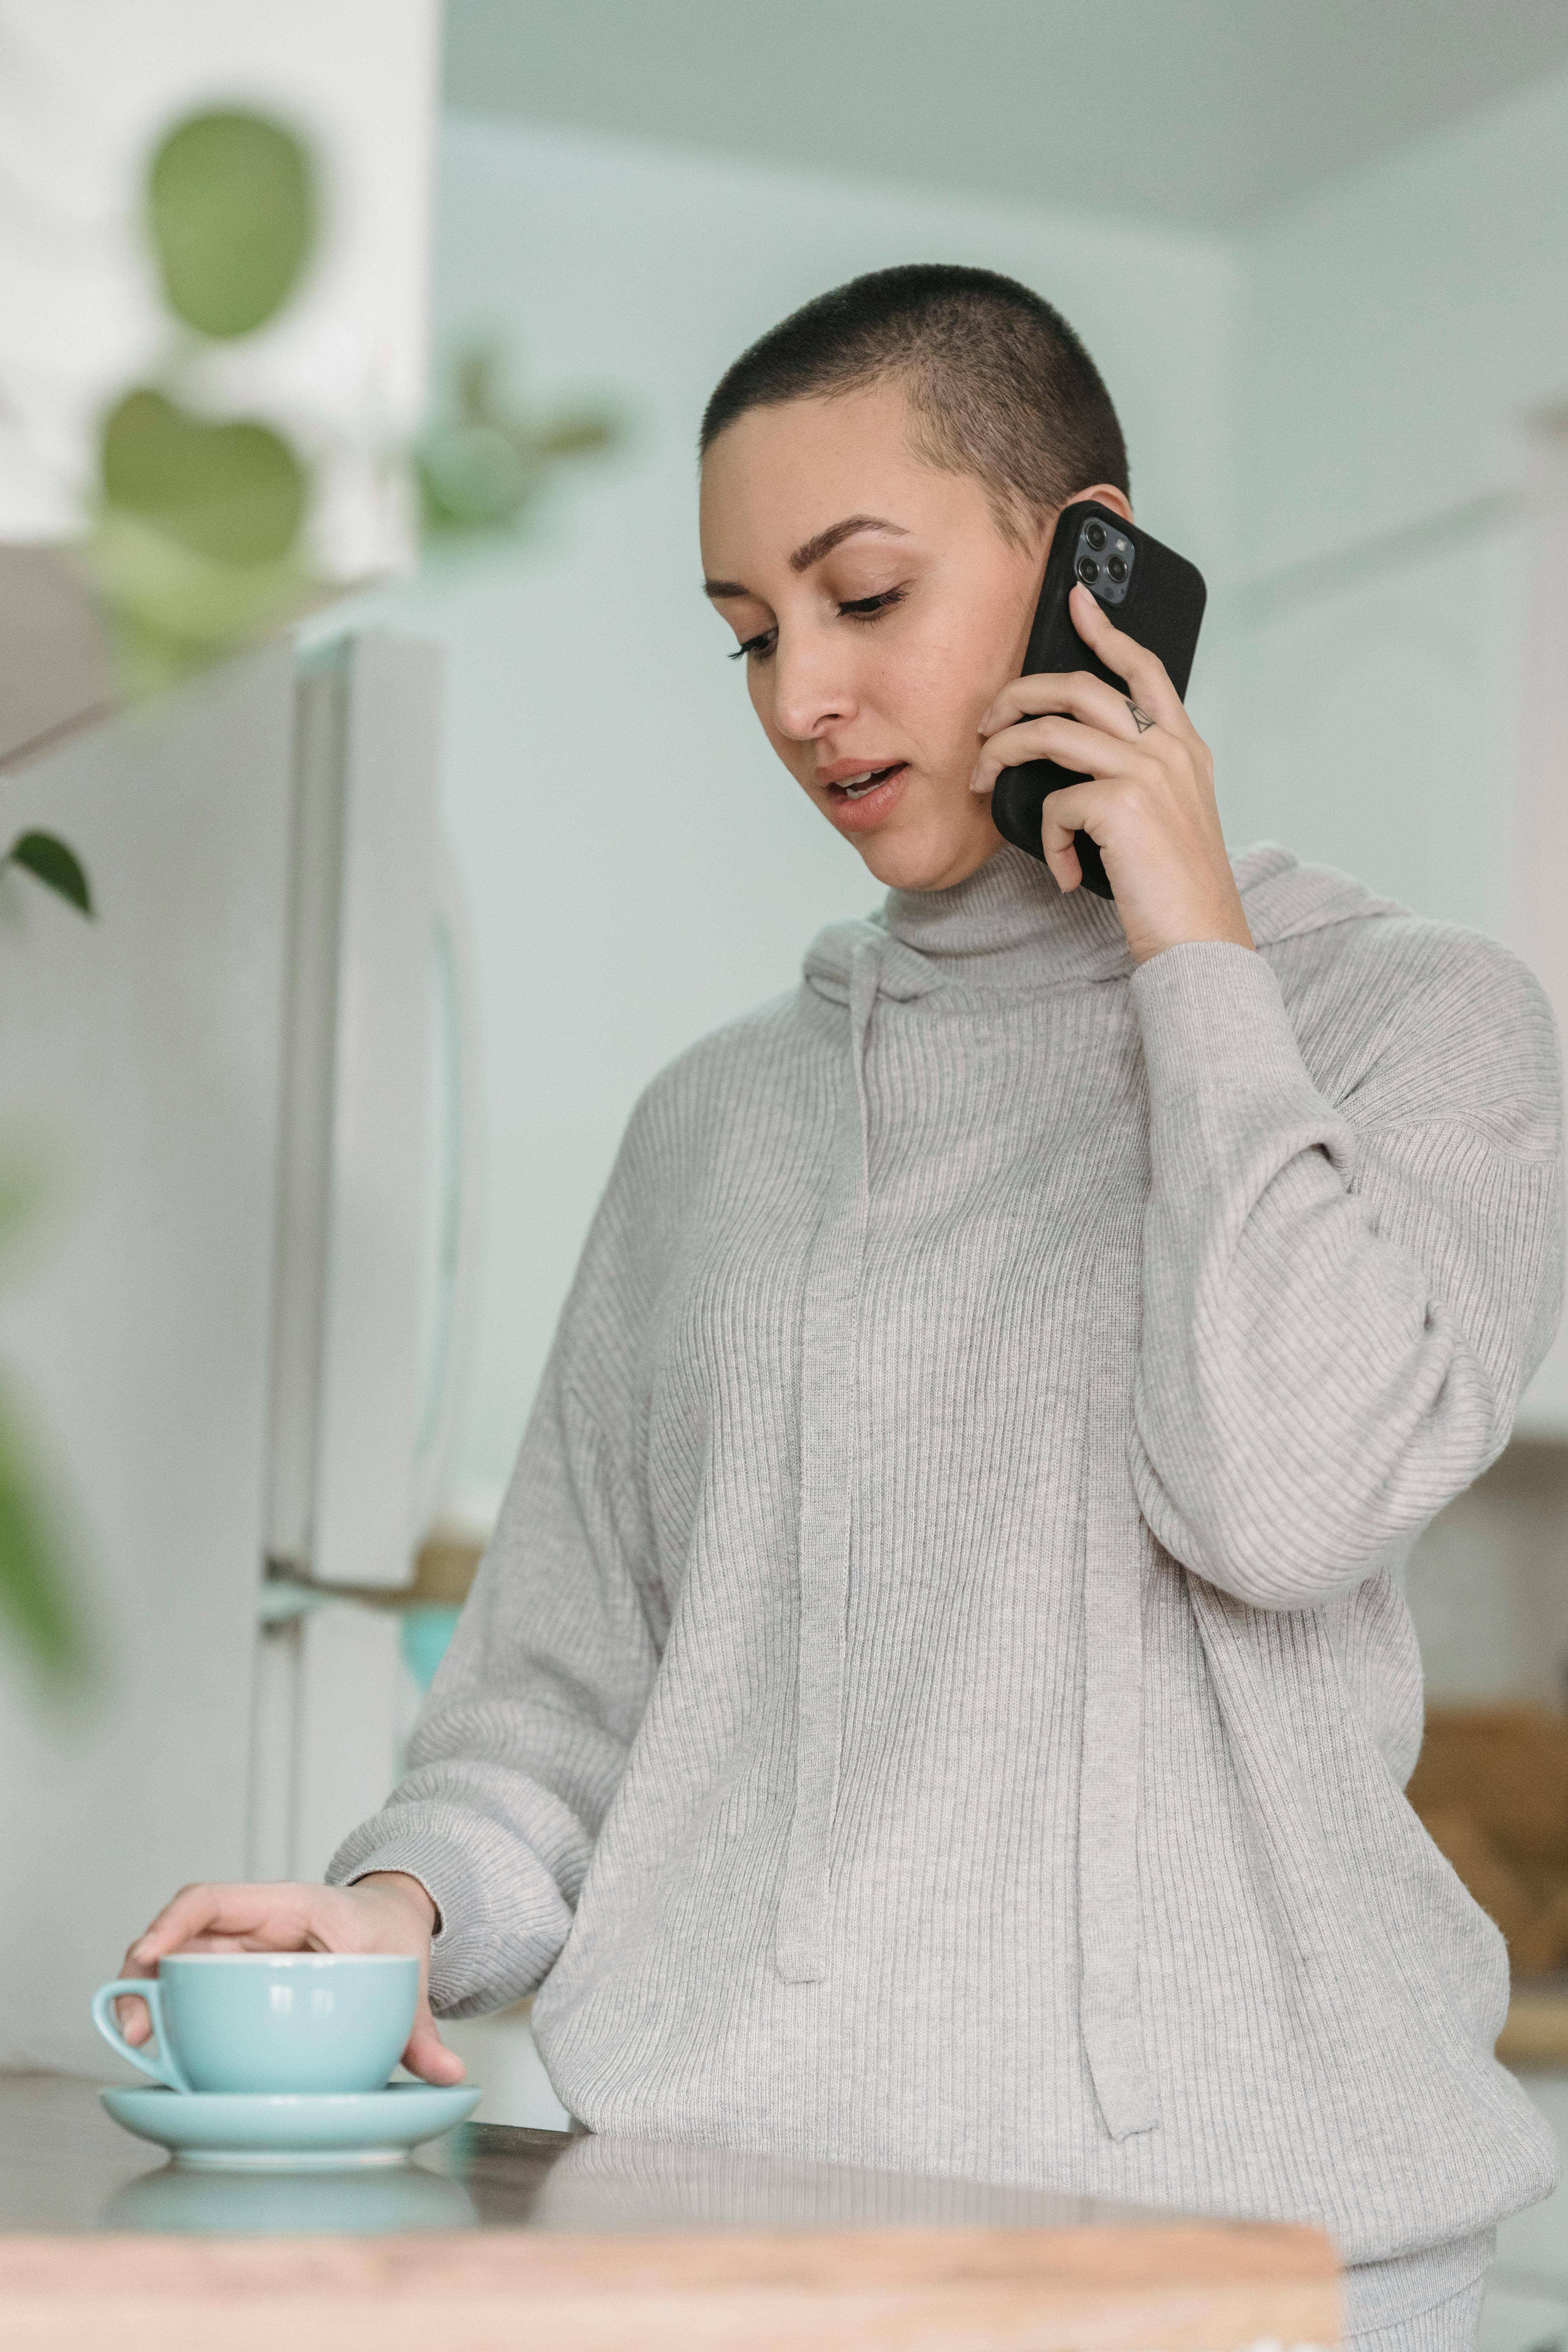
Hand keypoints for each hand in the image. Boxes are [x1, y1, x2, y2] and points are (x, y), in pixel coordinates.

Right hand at [114, 1874, 462, 2085]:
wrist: (395, 1917)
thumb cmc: (392, 1932)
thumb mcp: (407, 1972)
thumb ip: (421, 2027)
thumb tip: (448, 2075)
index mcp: (292, 1906)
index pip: (216, 1898)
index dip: (176, 1921)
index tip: (151, 1953)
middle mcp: (256, 1924)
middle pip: (182, 1933)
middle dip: (144, 1970)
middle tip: (132, 2023)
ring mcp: (242, 1950)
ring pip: (177, 1960)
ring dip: (146, 1992)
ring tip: (136, 2039)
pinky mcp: (237, 1975)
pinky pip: (191, 1983)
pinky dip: (167, 2008)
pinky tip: (157, 2044)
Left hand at [970, 581, 1252, 966]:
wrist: (1201, 939)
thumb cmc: (1176, 888)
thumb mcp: (1167, 818)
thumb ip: (1136, 777)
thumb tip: (1073, 762)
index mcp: (1185, 747)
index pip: (1143, 669)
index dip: (1106, 630)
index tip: (1075, 601)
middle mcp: (1170, 750)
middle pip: (1080, 688)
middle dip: (1020, 695)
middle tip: (987, 720)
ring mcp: (1148, 773)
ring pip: (1051, 733)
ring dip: (1002, 754)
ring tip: (983, 783)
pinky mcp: (1122, 805)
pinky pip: (1054, 804)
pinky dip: (1046, 839)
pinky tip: (1062, 871)